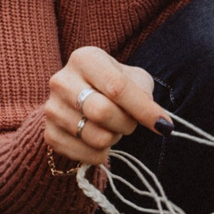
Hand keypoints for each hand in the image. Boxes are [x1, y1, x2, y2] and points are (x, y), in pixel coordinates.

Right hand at [43, 46, 168, 167]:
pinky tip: (99, 142)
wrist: (79, 99)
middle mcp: (62, 81)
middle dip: (127, 124)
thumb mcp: (133, 79)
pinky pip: (85, 155)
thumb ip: (144, 94)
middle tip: (129, 122)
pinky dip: (101, 154)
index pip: (117, 88)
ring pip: (96, 137)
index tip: (164, 125)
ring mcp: (52, 109)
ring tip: (111, 128)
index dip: (144, 109)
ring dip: (114, 139)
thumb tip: (159, 121)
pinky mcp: (49, 134)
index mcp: (84, 59)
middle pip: (103, 113)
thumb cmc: (112, 85)